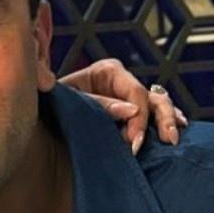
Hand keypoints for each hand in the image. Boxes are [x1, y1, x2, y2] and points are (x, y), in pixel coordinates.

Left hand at [60, 58, 186, 152]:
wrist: (40, 120)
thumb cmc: (50, 105)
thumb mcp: (69, 101)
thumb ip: (98, 104)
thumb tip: (133, 111)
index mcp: (106, 71)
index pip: (134, 92)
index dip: (138, 117)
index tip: (133, 141)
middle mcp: (121, 82)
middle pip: (152, 98)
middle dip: (161, 119)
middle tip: (167, 140)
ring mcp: (127, 99)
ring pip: (159, 106)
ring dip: (169, 121)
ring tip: (172, 140)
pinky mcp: (129, 115)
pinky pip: (154, 117)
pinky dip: (165, 125)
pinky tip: (172, 137)